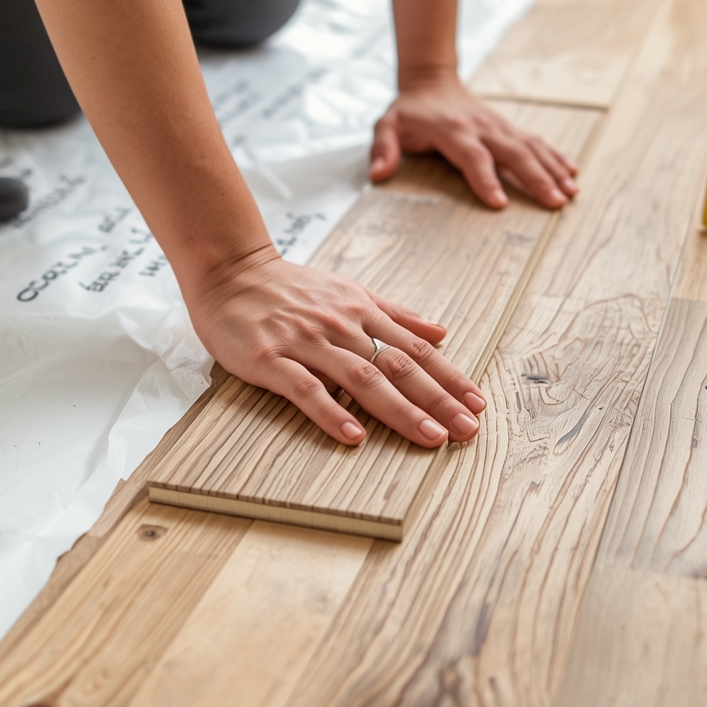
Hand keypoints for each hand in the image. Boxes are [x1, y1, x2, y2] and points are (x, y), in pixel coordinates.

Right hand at [185, 246, 486, 447]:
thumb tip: (441, 332)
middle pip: (398, 366)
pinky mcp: (270, 359)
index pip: (415, 349)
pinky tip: (354, 436)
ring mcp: (306, 342)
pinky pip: (305, 388)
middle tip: (466, 430)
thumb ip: (395, 314)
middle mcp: (341, 326)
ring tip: (430, 436)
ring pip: (361, 378)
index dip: (449, 377)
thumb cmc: (289, 288)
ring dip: (399, 409)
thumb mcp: (349, 291)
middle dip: (437, 400)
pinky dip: (330, 412)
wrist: (229, 271)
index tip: (477, 404)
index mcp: (362, 312)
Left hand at [370, 70, 578, 208]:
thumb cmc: (409, 110)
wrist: (432, 80)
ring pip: (531, 147)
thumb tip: (377, 173)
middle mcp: (481, 127)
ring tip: (570, 192)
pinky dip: (556, 157)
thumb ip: (383, 148)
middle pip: (513, 153)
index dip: (485, 179)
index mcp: (452, 130)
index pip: (473, 157)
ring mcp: (499, 126)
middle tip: (555, 202)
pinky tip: (572, 173)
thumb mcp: (386, 125)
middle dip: (536, 178)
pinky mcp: (508, 128)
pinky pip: (537, 142)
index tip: (500, 203)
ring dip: (553, 170)